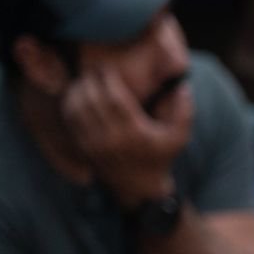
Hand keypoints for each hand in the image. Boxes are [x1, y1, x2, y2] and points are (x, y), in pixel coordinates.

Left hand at [61, 66, 192, 206]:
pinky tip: (76, 94)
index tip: (107, 67)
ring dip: (77, 90)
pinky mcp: (83, 148)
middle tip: (92, 68)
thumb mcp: (180, 136)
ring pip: (77, 109)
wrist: (138, 186)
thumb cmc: (161, 156)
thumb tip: (183, 86)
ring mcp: (94, 144)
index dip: (107, 79)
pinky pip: (70, 120)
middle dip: (89, 80)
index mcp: (134, 133)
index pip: (114, 98)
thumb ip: (184, 111)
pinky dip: (70, 104)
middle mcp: (111, 139)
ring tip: (83, 79)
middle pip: (92, 100)